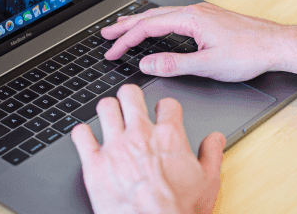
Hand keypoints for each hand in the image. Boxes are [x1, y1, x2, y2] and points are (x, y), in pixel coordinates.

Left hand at [71, 84, 225, 213]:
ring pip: (105, 107)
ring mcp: (115, 148)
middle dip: (130, 97)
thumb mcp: (208, 183)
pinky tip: (87, 139)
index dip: (165, 108)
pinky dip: (82, 134)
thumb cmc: (179, 212)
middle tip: (130, 104)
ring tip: (109, 117)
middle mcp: (140, 136)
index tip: (162, 113)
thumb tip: (215, 138)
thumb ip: (212, 154)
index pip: (167, 104)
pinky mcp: (94, 165)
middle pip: (130, 94)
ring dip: (107, 110)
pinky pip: (81, 135)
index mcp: (169, 137)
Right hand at [101, 3, 296, 81]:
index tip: (112, 52)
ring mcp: (202, 13)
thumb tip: (146, 64)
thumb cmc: (250, 53)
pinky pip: (174, 16)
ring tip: (123, 27)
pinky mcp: (209, 18)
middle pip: (151, 16)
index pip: (147, 28)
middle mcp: (194, 11)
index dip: (126, 40)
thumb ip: (174, 64)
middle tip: (105, 33)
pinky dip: (157, 22)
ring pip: (162, 15)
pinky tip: (157, 28)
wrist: (277, 44)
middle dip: (125, 25)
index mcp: (191, 19)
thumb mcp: (208, 65)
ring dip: (140, 22)